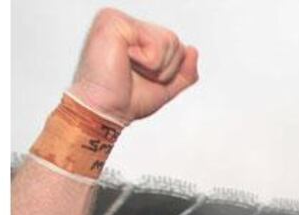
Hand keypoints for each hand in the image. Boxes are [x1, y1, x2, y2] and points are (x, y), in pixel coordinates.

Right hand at [68, 8, 198, 124]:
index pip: (174, 44)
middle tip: (135, 74)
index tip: (141, 77)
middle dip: (164, 68)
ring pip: (170, 40)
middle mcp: (126, 24)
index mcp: (135, 35)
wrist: (105, 111)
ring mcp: (118, 20)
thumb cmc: (126, 99)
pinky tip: (125, 62)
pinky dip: (148, 61)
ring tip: (129, 69)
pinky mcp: (114, 21)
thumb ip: (184, 71)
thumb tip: (192, 50)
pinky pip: (156, 42)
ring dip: (156, 67)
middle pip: (174, 41)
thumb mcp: (166, 87)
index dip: (168, 69)